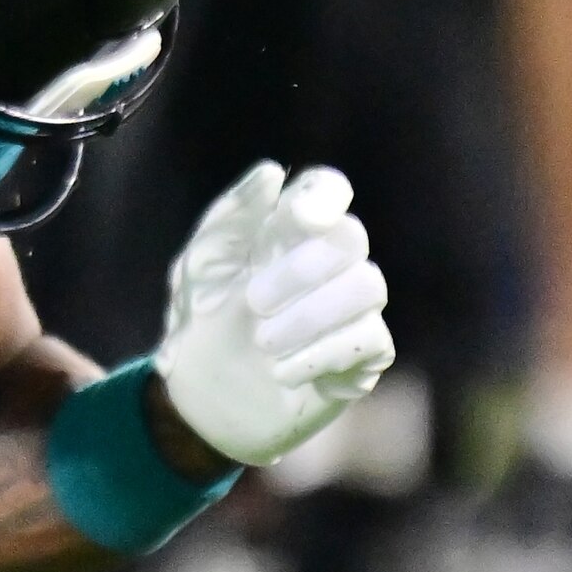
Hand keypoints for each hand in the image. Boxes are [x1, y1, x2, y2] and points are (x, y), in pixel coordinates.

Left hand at [149, 161, 395, 470]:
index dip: (324, 196)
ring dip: (312, 315)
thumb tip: (272, 173)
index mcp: (287, 230)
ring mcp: (351, 308)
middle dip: (303, 269)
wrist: (203, 399)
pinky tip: (281, 372)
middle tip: (253, 302)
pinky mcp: (362, 356)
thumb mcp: (201, 267)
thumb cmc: (200, 321)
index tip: (300, 219)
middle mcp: (327, 262)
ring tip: (263, 343)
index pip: (326, 189)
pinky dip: (322, 354)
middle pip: (351, 238)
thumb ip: (233, 218)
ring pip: (368, 286)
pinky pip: (371, 339)